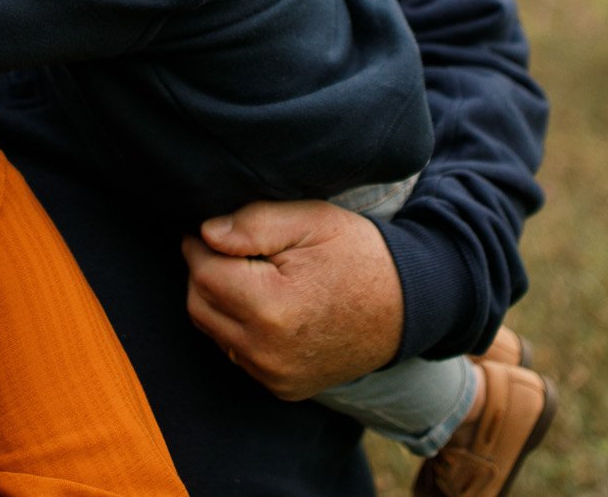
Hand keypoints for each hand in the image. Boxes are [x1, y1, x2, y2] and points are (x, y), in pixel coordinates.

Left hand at [181, 200, 402, 400]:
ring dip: (218, 301)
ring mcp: (275, 376)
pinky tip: (264, 304)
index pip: (203, 273)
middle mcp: (268, 352)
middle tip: (227, 249)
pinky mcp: (283, 387)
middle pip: (200, 305)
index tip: (209, 230)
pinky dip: (238, 327)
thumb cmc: (359, 255)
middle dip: (204, 273)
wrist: (408, 306)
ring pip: (213, 331)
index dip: (200, 244)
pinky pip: (236, 353)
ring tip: (248, 274)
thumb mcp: (312, 220)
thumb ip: (255, 223)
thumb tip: (206, 233)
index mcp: (273, 307)